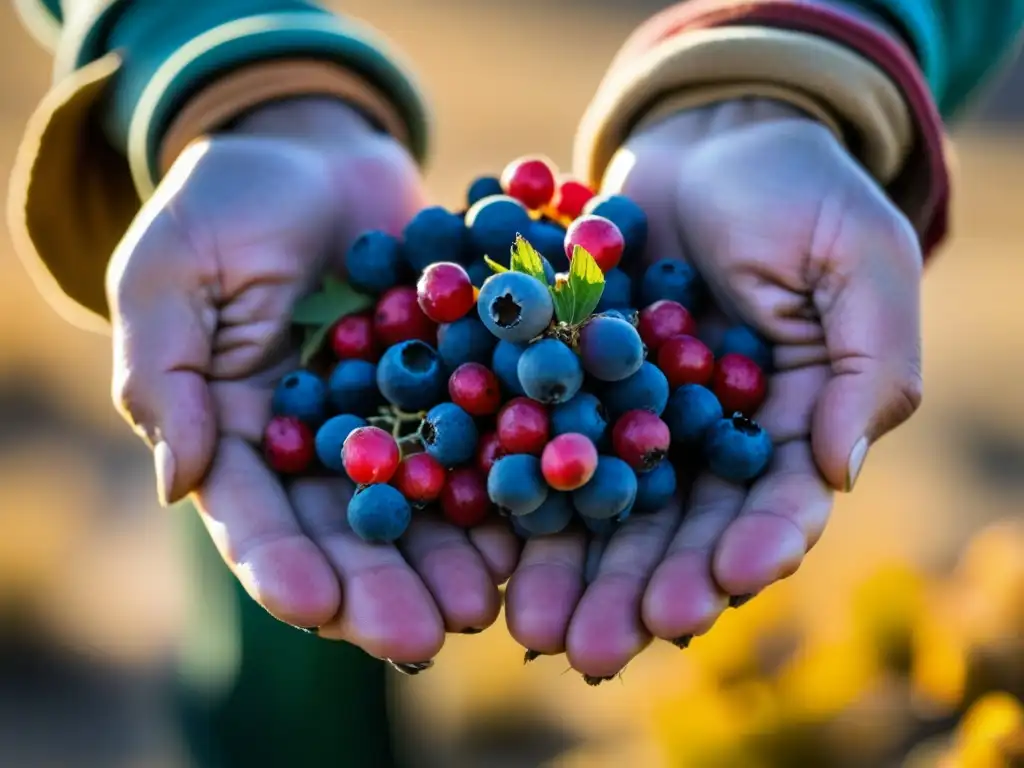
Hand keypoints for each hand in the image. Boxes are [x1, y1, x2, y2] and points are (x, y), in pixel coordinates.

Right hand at [109, 98, 517, 663]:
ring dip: (450, 559)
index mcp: (242, 434)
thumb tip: (178, 482)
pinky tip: (531, 527)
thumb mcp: (170, 278)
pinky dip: (503, 484)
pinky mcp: (453, 384)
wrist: (315, 153)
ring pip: (422, 504)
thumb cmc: (224, 207)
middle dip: (381, 589)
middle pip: (349, 531)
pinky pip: (480, 440)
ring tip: (484, 606)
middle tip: (421, 638)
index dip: (282, 563)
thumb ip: (167, 376)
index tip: (314, 606)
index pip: (255, 516)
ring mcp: (394, 420)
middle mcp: (322, 446)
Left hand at [504, 99, 923, 678]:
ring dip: (572, 573)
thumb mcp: (857, 260)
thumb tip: (839, 471)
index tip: (716, 592)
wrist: (707, 138)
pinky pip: (540, 445)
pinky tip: (489, 547)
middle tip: (600, 648)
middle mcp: (703, 440)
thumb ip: (868, 364)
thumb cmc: (799, 191)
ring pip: (602, 509)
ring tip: (537, 628)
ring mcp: (633, 418)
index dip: (747, 552)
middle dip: (641, 590)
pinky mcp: (570, 385)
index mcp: (785, 424)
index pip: (772, 506)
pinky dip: (516, 497)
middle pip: (675, 529)